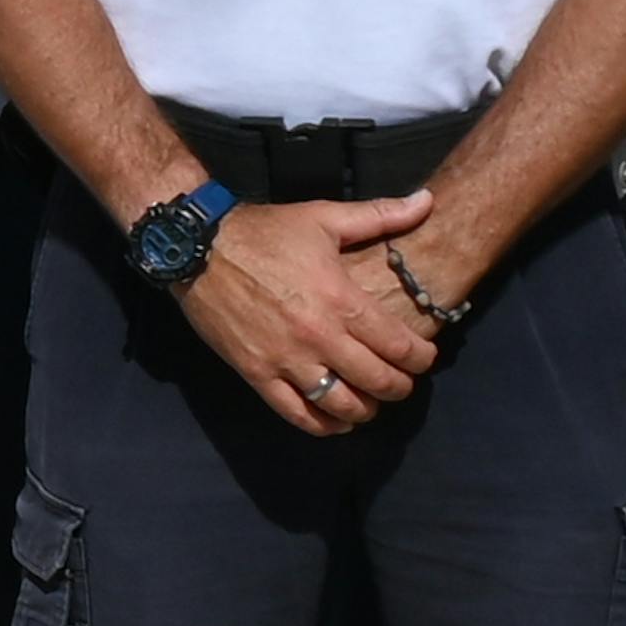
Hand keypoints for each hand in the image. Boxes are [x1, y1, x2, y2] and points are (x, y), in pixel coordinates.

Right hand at [174, 191, 431, 434]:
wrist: (199, 248)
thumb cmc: (265, 233)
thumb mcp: (324, 217)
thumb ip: (381, 215)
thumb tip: (427, 200)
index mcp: (340, 299)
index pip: (397, 345)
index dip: (420, 358)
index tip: (424, 358)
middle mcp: (319, 337)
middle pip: (376, 380)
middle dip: (399, 387)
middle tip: (402, 382)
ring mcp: (286, 360)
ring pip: (340, 404)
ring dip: (365, 409)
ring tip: (370, 402)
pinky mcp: (257, 374)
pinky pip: (297, 414)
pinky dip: (323, 425)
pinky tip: (336, 421)